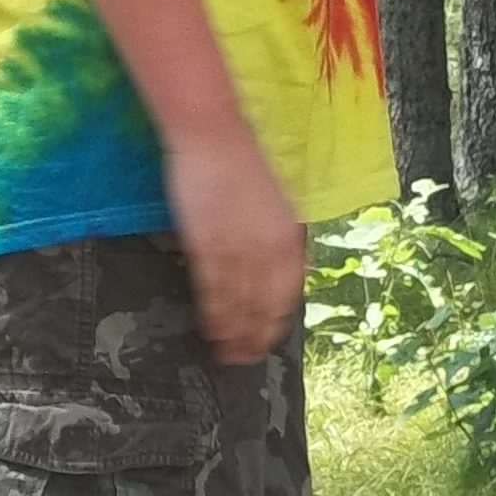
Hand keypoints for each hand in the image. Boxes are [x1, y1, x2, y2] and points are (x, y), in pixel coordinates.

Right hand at [163, 123, 303, 364]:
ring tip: (229, 356)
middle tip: (248, 358)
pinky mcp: (207, 247)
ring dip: (235, 333)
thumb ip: (275, 236)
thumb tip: (272, 268)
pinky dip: (214, 315)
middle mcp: (268, 249)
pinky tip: (212, 332)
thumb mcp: (274, 203)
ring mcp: (237, 250)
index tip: (270, 337)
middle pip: (265, 305)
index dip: (278, 319)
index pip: (288, 291)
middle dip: (257, 335)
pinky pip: (213, 291)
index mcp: (288, 236)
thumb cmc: (242, 163)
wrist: (214, 137)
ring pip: (239, 304)